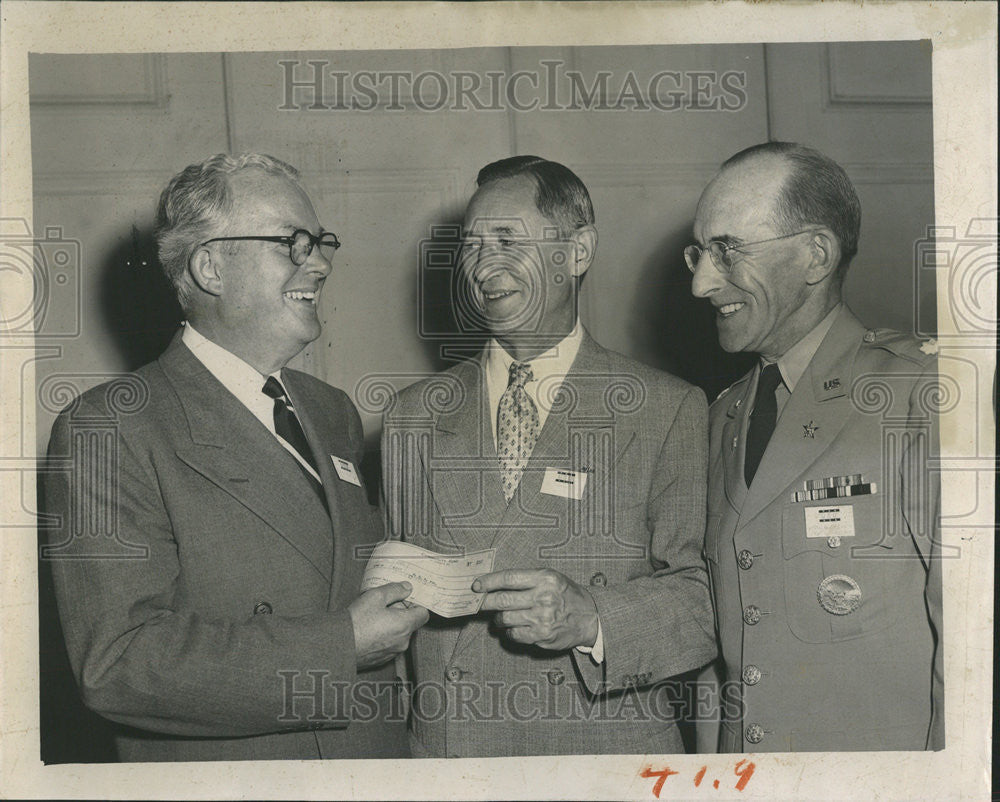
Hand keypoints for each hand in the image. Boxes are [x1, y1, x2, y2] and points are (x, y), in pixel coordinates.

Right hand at [348, 582, 428, 670]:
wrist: (339, 645)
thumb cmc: (356, 622)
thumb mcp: (376, 596)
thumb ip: (395, 590)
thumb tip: (407, 588)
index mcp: (405, 625)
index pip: (423, 614)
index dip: (415, 605)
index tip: (405, 600)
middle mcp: (403, 641)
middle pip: (410, 624)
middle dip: (401, 614)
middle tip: (384, 607)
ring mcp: (393, 652)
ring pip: (399, 635)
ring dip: (392, 626)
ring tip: (373, 619)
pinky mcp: (382, 660)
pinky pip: (389, 645)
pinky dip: (383, 637)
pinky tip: (369, 631)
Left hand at [473, 569, 598, 650]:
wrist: (590, 617)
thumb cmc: (566, 594)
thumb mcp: (551, 578)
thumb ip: (526, 580)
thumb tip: (494, 584)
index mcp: (544, 578)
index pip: (509, 578)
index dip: (488, 582)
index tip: (476, 586)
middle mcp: (543, 596)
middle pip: (503, 600)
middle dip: (486, 602)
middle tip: (479, 603)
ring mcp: (542, 617)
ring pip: (505, 618)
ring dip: (497, 619)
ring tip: (499, 617)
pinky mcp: (542, 635)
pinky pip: (514, 634)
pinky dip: (508, 632)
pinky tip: (512, 628)